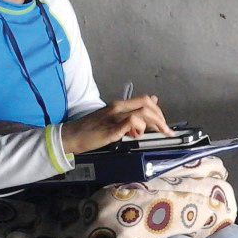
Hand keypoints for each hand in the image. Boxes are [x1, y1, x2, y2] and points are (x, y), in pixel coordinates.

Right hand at [60, 94, 174, 154]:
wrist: (71, 136)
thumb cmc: (91, 130)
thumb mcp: (113, 120)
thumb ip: (130, 114)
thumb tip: (149, 106)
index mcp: (119, 105)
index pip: (145, 100)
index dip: (158, 111)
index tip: (164, 124)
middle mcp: (118, 107)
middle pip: (147, 104)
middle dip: (161, 117)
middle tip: (166, 131)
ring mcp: (114, 117)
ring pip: (142, 112)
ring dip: (154, 123)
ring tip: (157, 134)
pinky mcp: (111, 129)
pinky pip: (130, 122)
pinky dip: (139, 127)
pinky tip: (137, 135)